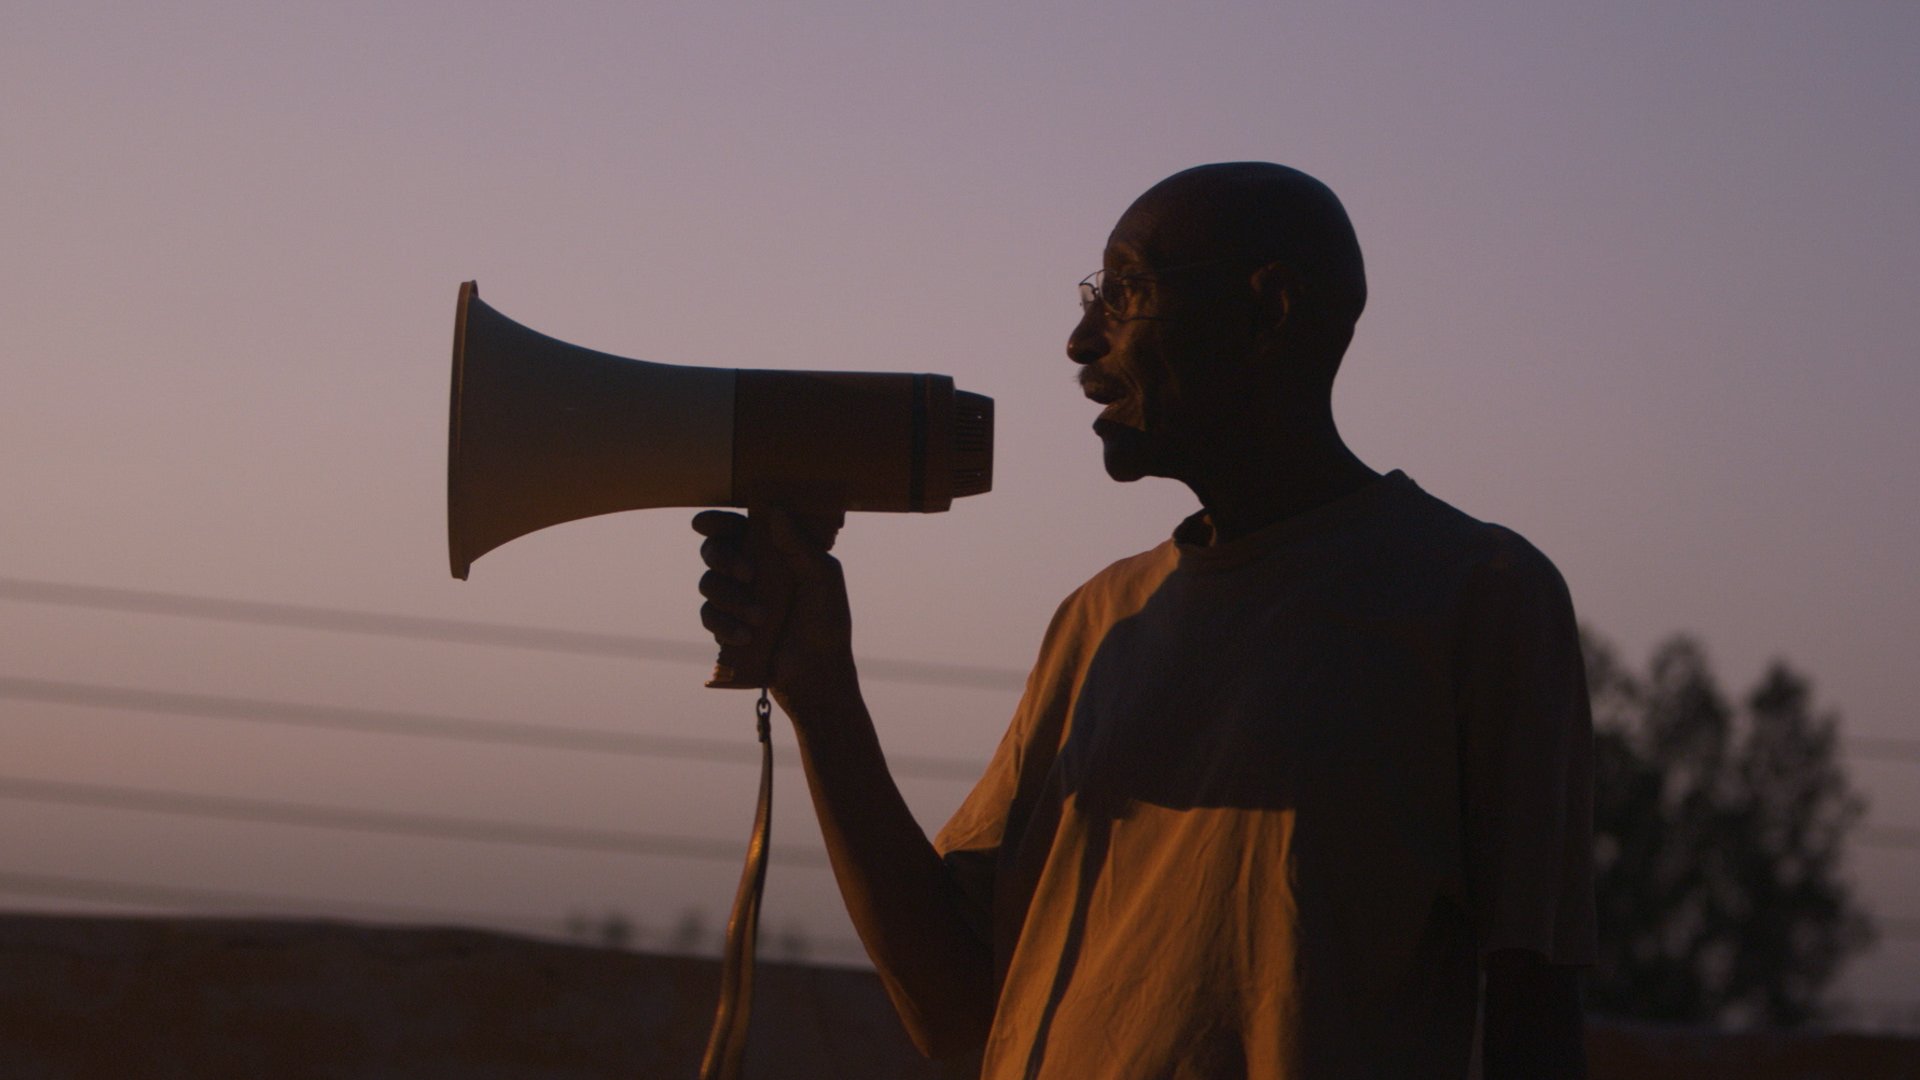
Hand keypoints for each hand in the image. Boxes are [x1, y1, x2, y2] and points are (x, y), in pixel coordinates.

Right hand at [693, 508, 853, 703]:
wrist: (816, 670)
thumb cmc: (826, 620)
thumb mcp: (823, 578)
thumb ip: (800, 545)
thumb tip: (775, 511)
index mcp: (771, 550)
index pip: (737, 526)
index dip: (716, 522)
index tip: (702, 524)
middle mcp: (749, 570)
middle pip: (714, 550)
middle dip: (723, 558)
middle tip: (748, 574)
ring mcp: (735, 598)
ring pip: (708, 583)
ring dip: (732, 599)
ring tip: (761, 618)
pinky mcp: (725, 626)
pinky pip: (708, 616)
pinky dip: (725, 624)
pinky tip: (747, 636)